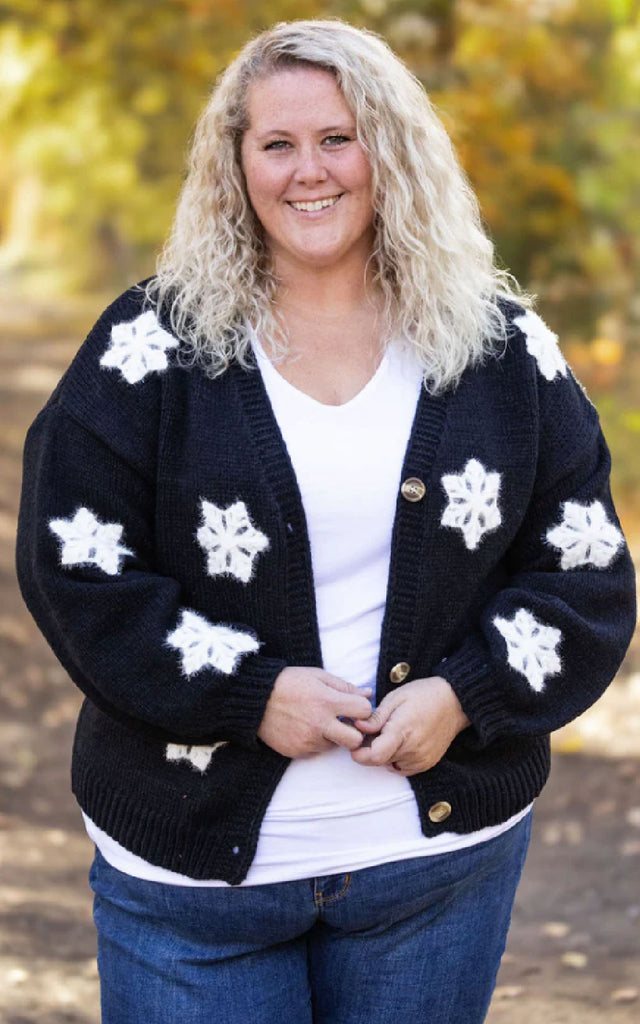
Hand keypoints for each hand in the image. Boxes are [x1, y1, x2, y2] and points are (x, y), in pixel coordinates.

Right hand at [257, 666, 372, 758]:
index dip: (363, 709)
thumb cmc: (288, 682)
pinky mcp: (296, 751)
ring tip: (317, 721)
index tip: (355, 707)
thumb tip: (368, 694)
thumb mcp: (317, 676)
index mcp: (326, 701)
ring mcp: (307, 740)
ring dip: (332, 736)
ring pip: (334, 746)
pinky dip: (314, 741)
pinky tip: (304, 727)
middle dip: (354, 733)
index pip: (364, 711)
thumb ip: (345, 686)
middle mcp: (319, 724)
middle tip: (345, 724)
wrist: (254, 699)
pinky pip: (316, 750)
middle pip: (355, 740)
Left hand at [350, 676, 469, 775]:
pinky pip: (402, 768)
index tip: (355, 743)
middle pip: (380, 760)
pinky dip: (396, 758)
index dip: (360, 753)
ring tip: (390, 733)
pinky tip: (401, 742)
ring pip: (390, 765)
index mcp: (402, 730)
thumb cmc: (423, 695)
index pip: (375, 755)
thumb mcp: (395, 698)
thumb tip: (357, 727)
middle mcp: (413, 749)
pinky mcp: (427, 764)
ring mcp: (421, 759)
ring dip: (384, 754)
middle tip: (373, 731)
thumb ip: (376, 716)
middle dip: (370, 750)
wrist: (454, 702)